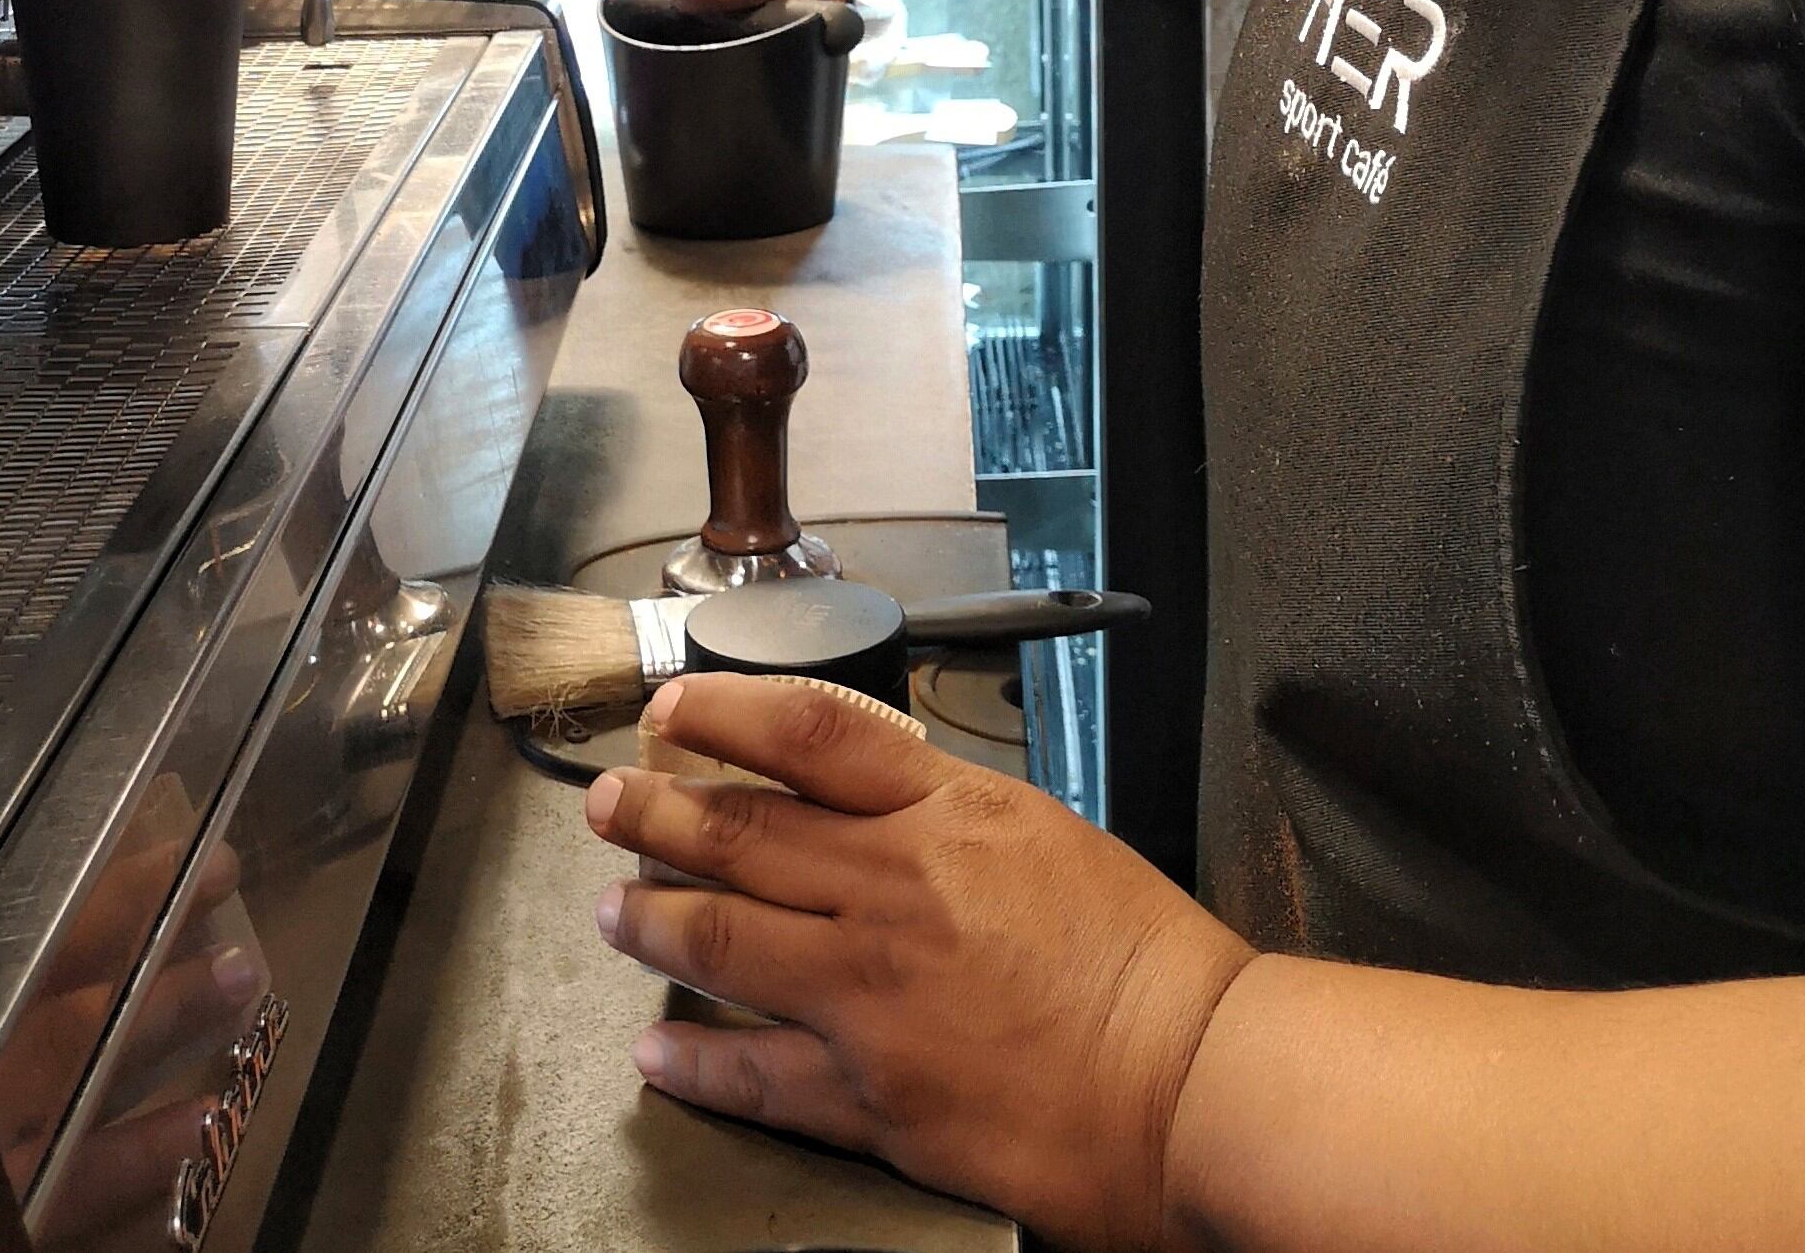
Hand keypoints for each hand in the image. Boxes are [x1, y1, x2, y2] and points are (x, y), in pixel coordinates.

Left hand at [584, 674, 1251, 1252]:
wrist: (1199, 1085)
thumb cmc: (1148, 965)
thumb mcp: (1046, 836)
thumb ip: (950, 816)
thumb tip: (878, 806)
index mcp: (947, 816)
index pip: (807, 738)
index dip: (725, 713)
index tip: (673, 707)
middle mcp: (893, 891)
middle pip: (740, 833)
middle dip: (655, 812)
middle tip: (605, 801)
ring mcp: (870, 996)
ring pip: (721, 940)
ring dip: (649, 920)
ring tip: (610, 910)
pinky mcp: (872, 1097)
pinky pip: (754, 1071)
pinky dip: (693, 1056)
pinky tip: (658, 1048)